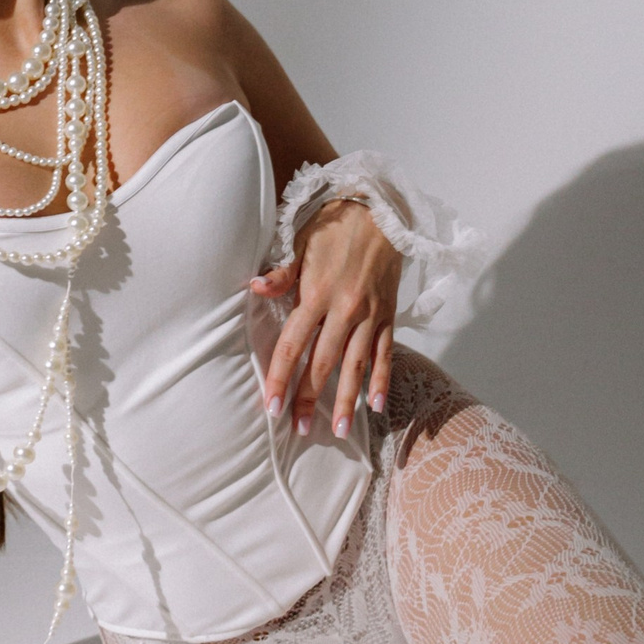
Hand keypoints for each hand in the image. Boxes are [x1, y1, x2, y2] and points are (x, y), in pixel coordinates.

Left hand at [250, 197, 401, 440]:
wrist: (380, 211)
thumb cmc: (333, 227)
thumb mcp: (301, 244)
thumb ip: (282, 274)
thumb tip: (255, 287)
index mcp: (317, 294)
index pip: (294, 345)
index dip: (281, 378)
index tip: (272, 407)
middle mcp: (345, 310)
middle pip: (323, 363)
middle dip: (310, 399)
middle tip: (300, 429)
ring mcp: (370, 315)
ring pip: (356, 365)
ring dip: (348, 400)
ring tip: (341, 432)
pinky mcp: (389, 315)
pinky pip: (385, 353)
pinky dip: (381, 379)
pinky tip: (375, 405)